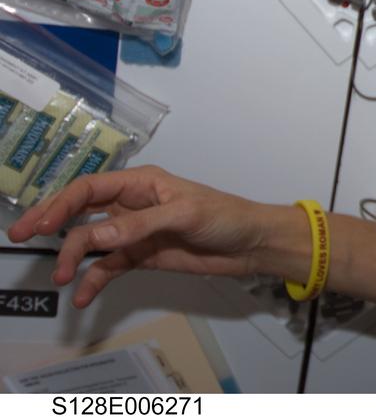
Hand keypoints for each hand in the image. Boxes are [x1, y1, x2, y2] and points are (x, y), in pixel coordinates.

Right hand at [6, 166, 273, 307]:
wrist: (250, 245)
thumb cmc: (224, 216)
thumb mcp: (183, 215)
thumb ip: (138, 225)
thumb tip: (95, 233)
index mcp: (142, 182)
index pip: (90, 188)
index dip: (61, 203)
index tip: (40, 225)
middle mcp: (132, 204)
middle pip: (81, 210)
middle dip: (50, 221)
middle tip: (20, 236)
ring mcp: (134, 231)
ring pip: (91, 240)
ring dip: (72, 256)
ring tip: (60, 278)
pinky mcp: (141, 256)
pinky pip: (108, 266)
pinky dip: (93, 280)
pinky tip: (82, 295)